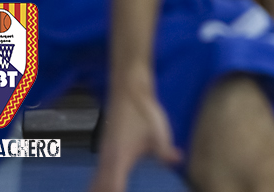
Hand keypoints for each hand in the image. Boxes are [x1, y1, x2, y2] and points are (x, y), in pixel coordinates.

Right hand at [89, 76, 181, 191]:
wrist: (128, 91)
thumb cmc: (143, 111)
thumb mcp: (158, 132)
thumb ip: (165, 151)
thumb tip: (178, 161)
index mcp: (119, 158)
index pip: (112, 187)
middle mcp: (107, 160)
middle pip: (98, 188)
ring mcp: (104, 155)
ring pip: (95, 182)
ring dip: (100, 190)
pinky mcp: (105, 151)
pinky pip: (97, 175)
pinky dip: (98, 185)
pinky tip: (103, 189)